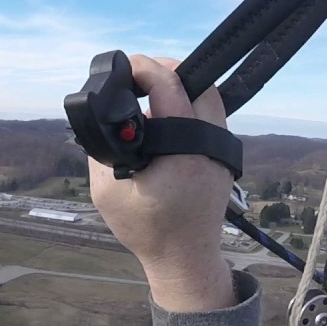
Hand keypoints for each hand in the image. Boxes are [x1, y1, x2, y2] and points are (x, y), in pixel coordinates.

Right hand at [89, 55, 235, 311]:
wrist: (185, 258)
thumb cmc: (146, 229)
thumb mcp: (106, 190)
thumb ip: (102, 148)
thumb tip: (105, 115)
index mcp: (183, 151)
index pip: (170, 88)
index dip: (144, 69)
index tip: (124, 67)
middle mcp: (210, 144)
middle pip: (198, 82)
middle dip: (165, 70)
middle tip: (137, 74)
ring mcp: (222, 148)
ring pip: (208, 95)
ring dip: (179, 85)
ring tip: (149, 89)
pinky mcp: (224, 153)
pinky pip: (210, 113)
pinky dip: (188, 103)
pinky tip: (164, 113)